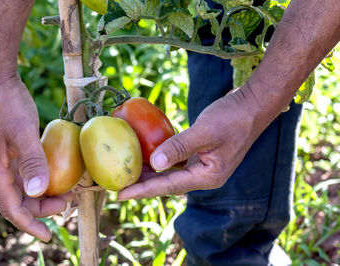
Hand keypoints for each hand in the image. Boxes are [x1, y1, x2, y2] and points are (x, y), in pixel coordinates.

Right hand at [0, 76, 72, 241]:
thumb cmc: (7, 104)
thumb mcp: (23, 132)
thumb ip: (32, 161)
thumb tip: (38, 192)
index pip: (11, 209)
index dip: (30, 225)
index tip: (49, 236)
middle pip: (18, 201)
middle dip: (42, 209)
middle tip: (69, 203)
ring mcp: (1, 161)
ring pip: (22, 189)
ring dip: (43, 196)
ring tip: (67, 193)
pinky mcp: (9, 151)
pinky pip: (24, 174)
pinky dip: (41, 180)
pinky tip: (57, 175)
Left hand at [118, 85, 263, 199]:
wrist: (253, 105)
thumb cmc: (232, 117)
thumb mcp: (204, 131)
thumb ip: (179, 148)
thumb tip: (154, 164)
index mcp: (207, 176)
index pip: (169, 186)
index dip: (143, 190)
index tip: (120, 194)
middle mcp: (204, 176)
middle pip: (167, 184)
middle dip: (143, 185)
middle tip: (117, 187)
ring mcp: (203, 166)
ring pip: (171, 174)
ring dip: (150, 174)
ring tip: (126, 174)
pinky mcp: (201, 155)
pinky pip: (176, 163)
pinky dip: (160, 161)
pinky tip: (147, 156)